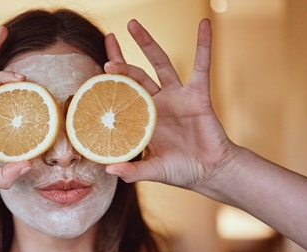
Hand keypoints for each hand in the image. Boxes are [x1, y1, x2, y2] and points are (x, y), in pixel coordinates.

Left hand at [103, 19, 240, 191]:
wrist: (211, 172)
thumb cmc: (181, 171)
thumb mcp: (153, 171)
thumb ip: (133, 172)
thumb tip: (108, 170)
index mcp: (143, 118)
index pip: (122, 93)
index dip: (110, 79)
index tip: (96, 65)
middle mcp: (158, 102)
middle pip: (135, 73)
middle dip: (121, 58)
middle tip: (108, 38)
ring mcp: (178, 96)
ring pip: (160, 64)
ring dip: (147, 43)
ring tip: (134, 25)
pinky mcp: (198, 95)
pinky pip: (202, 66)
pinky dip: (204, 45)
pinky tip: (203, 25)